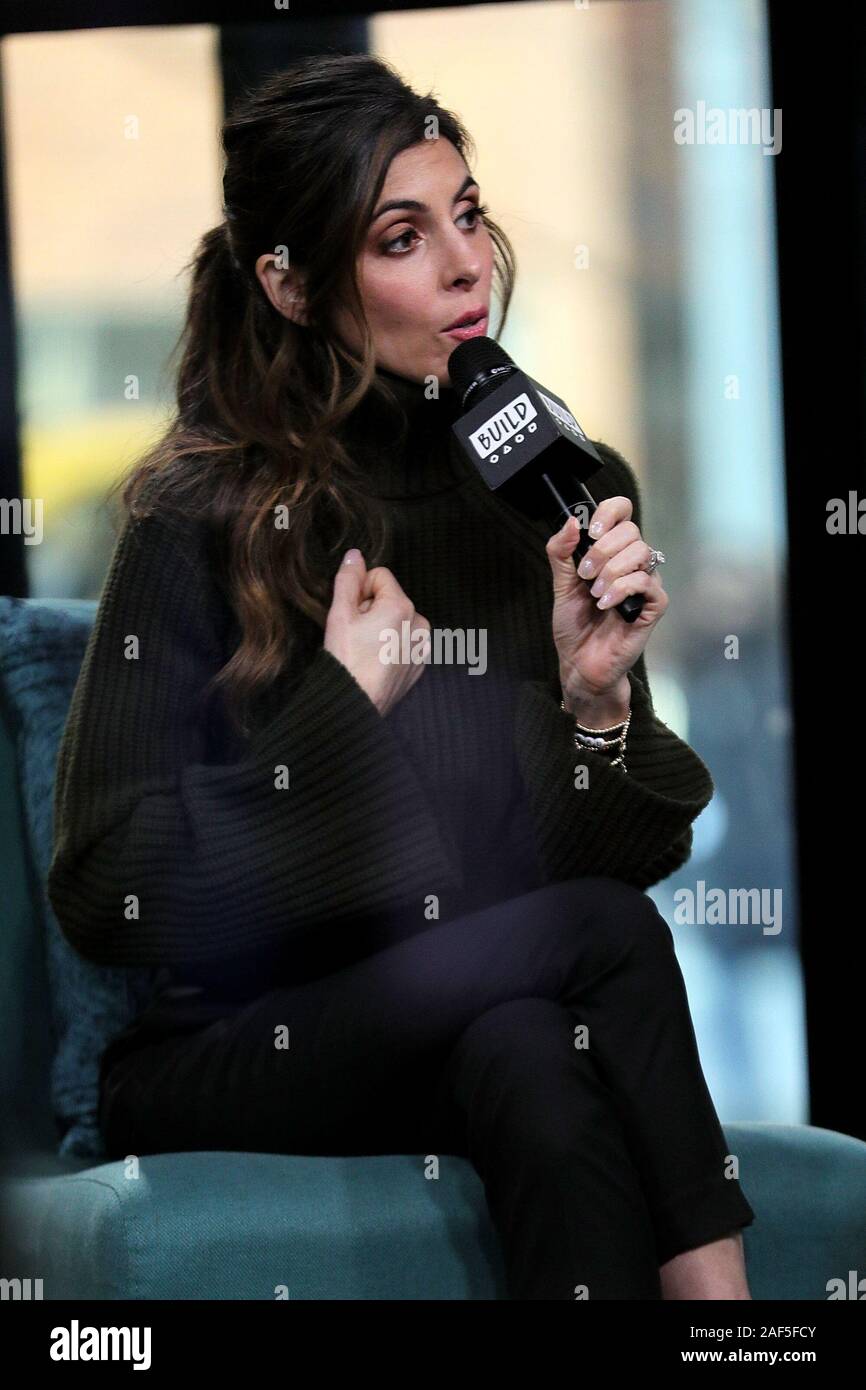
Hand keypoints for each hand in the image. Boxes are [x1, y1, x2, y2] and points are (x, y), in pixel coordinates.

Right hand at [324, 548, 430, 716]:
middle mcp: (419, 624)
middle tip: (355, 634)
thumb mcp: (340, 614)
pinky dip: (389, 646)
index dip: (359, 590)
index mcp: (403, 606)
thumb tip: (355, 555)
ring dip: (380, 627)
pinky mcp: (418, 664)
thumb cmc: (347, 659)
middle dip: (370, 609)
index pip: (379, 575)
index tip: (351, 612)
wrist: (354, 702)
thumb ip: (348, 579)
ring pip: (396, 620)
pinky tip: (374, 660)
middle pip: (389, 598)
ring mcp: (421, 646)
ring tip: (364, 649)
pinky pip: (402, 642)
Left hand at [545, 497, 667, 708]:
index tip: (592, 531)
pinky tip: (605, 604)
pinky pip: (647, 582)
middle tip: (584, 575)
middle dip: (602, 551)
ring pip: (641, 553)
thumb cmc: (575, 625)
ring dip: (611, 571)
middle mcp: (632, 563)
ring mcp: (646, 584)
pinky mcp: (654, 605)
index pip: (623, 512)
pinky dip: (622, 589)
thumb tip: (571, 522)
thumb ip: (561, 553)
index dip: (611, 512)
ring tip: (594, 594)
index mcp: (611, 552)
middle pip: (631, 531)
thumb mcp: (560, 584)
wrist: (581, 663)